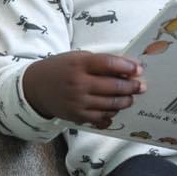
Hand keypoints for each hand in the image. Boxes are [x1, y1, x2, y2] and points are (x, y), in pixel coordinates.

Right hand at [22, 51, 145, 127]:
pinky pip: (101, 117)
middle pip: (113, 86)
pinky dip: (112, 113)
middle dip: (131, 87)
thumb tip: (129, 68)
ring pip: (110, 104)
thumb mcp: (78, 58)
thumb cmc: (61, 69)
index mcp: (80, 64)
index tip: (139, 69)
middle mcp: (79, 83)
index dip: (127, 67)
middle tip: (141, 86)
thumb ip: (101, 62)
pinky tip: (115, 108)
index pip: (109, 64)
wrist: (35, 87)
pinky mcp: (76, 116)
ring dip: (125, 101)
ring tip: (130, 97)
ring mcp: (78, 101)